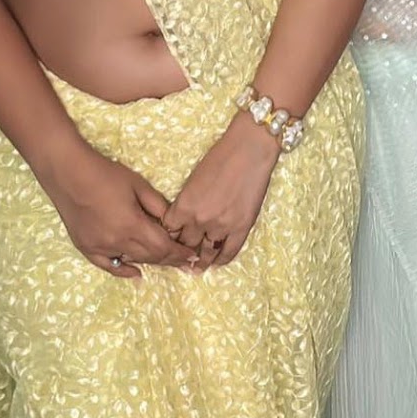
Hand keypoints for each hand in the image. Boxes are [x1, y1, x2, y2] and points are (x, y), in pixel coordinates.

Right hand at [45, 143, 196, 279]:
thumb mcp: (139, 185)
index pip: (163, 247)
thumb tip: (174, 223)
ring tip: (167, 263)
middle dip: (170, 260)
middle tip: (186, 262)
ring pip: (133, 261)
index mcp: (132, 226)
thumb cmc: (105, 174)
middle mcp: (116, 242)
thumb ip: (158, 206)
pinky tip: (136, 273)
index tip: (192, 256)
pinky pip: (108, 266)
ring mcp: (99, 247)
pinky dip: (123, 271)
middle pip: (150, 257)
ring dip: (151, 263)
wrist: (68, 172)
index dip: (179, 253)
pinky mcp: (85, 247)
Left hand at [161, 113, 279, 268]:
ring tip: (198, 268)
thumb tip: (183, 217)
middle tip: (180, 259)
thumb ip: (186, 202)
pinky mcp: (242, 227)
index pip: (169, 233)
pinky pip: (229, 252)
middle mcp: (199, 220)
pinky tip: (217, 262)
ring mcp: (222, 226)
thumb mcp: (193, 180)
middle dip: (182, 253)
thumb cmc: (220, 157)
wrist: (249, 149)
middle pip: (185, 245)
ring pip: (206, 253)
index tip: (168, 244)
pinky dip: (221, 260)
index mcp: (183, 206)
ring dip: (201, 262)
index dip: (167, 239)